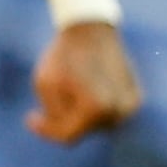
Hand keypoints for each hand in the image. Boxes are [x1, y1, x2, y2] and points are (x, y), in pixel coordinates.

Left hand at [28, 21, 143, 141]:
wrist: (92, 29)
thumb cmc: (64, 55)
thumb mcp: (45, 84)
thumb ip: (52, 115)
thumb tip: (64, 135)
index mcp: (96, 108)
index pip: (67, 137)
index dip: (46, 130)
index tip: (30, 116)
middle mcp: (118, 111)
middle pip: (84, 131)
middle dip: (66, 117)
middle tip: (56, 92)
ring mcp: (130, 106)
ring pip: (98, 125)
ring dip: (83, 113)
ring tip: (75, 86)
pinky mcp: (136, 99)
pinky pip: (111, 114)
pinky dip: (98, 106)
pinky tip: (90, 86)